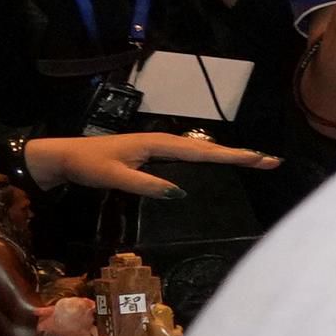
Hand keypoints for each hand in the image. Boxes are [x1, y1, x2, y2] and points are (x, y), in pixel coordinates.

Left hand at [32, 128, 268, 199]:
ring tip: (254, 161)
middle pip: (209, 149)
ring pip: (201, 151)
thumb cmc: (87, 164)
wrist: (63, 156)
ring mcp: (159, 147)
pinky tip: (217, 164)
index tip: (260, 158)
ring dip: (228, 156)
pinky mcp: (154, 154)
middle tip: (271, 161)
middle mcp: (163, 142)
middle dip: (240, 154)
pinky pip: (191, 155)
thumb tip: (180, 193)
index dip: (233, 156)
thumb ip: (145, 185)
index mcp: (158, 144)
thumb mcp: (113, 177)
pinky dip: (211, 158)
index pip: (202, 152)